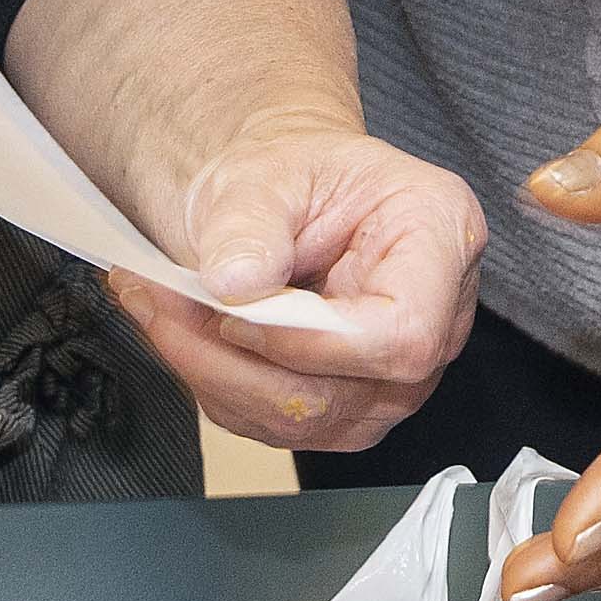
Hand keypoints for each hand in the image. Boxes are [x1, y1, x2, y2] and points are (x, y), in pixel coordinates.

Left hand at [108, 119, 484, 454]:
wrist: (280, 198)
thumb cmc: (291, 176)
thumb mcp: (260, 173)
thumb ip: (249, 224)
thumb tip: (235, 284)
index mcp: (439, 235)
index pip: (402, 334)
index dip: (313, 342)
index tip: (235, 313)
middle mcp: (435, 318)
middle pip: (344, 393)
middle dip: (235, 360)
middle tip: (163, 301)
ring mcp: (396, 375)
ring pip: (301, 421)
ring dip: (211, 372)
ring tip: (161, 306)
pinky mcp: (350, 408)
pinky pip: (273, 427)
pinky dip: (214, 383)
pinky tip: (185, 330)